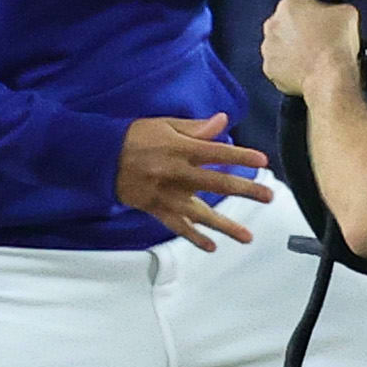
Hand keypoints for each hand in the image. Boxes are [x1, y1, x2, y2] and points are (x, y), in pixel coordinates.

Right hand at [115, 113, 273, 250]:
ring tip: (247, 237)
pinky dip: (194, 237)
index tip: (263, 161)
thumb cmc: (132, 137)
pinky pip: (177, 226)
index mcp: (180, 149)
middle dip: (246, 190)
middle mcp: (177, 173)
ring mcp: (167, 194)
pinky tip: (211, 246)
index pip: (218, 153)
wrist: (97, 156)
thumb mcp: (163, 125)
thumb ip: (195, 127)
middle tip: (268, 197)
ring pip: (201, 213)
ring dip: (226, 226)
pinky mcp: (155, 208)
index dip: (242, 157)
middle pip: (218, 184)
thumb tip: (223, 121)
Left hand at [265, 0, 366, 105]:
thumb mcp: (347, 12)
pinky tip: (306, 67)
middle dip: (300, 28)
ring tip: (314, 54)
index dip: (310, 5)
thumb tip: (335, 11)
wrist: (330, 75)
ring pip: (280, 44)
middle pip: (285, 22)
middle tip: (319, 36)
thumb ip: (335, 6)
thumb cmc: (336, 46)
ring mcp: (268, 48)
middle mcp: (272, 26)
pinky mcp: (270, 68)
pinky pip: (279, 65)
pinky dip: (290, 66)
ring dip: (293, 47)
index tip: (316, 12)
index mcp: (288, 7)